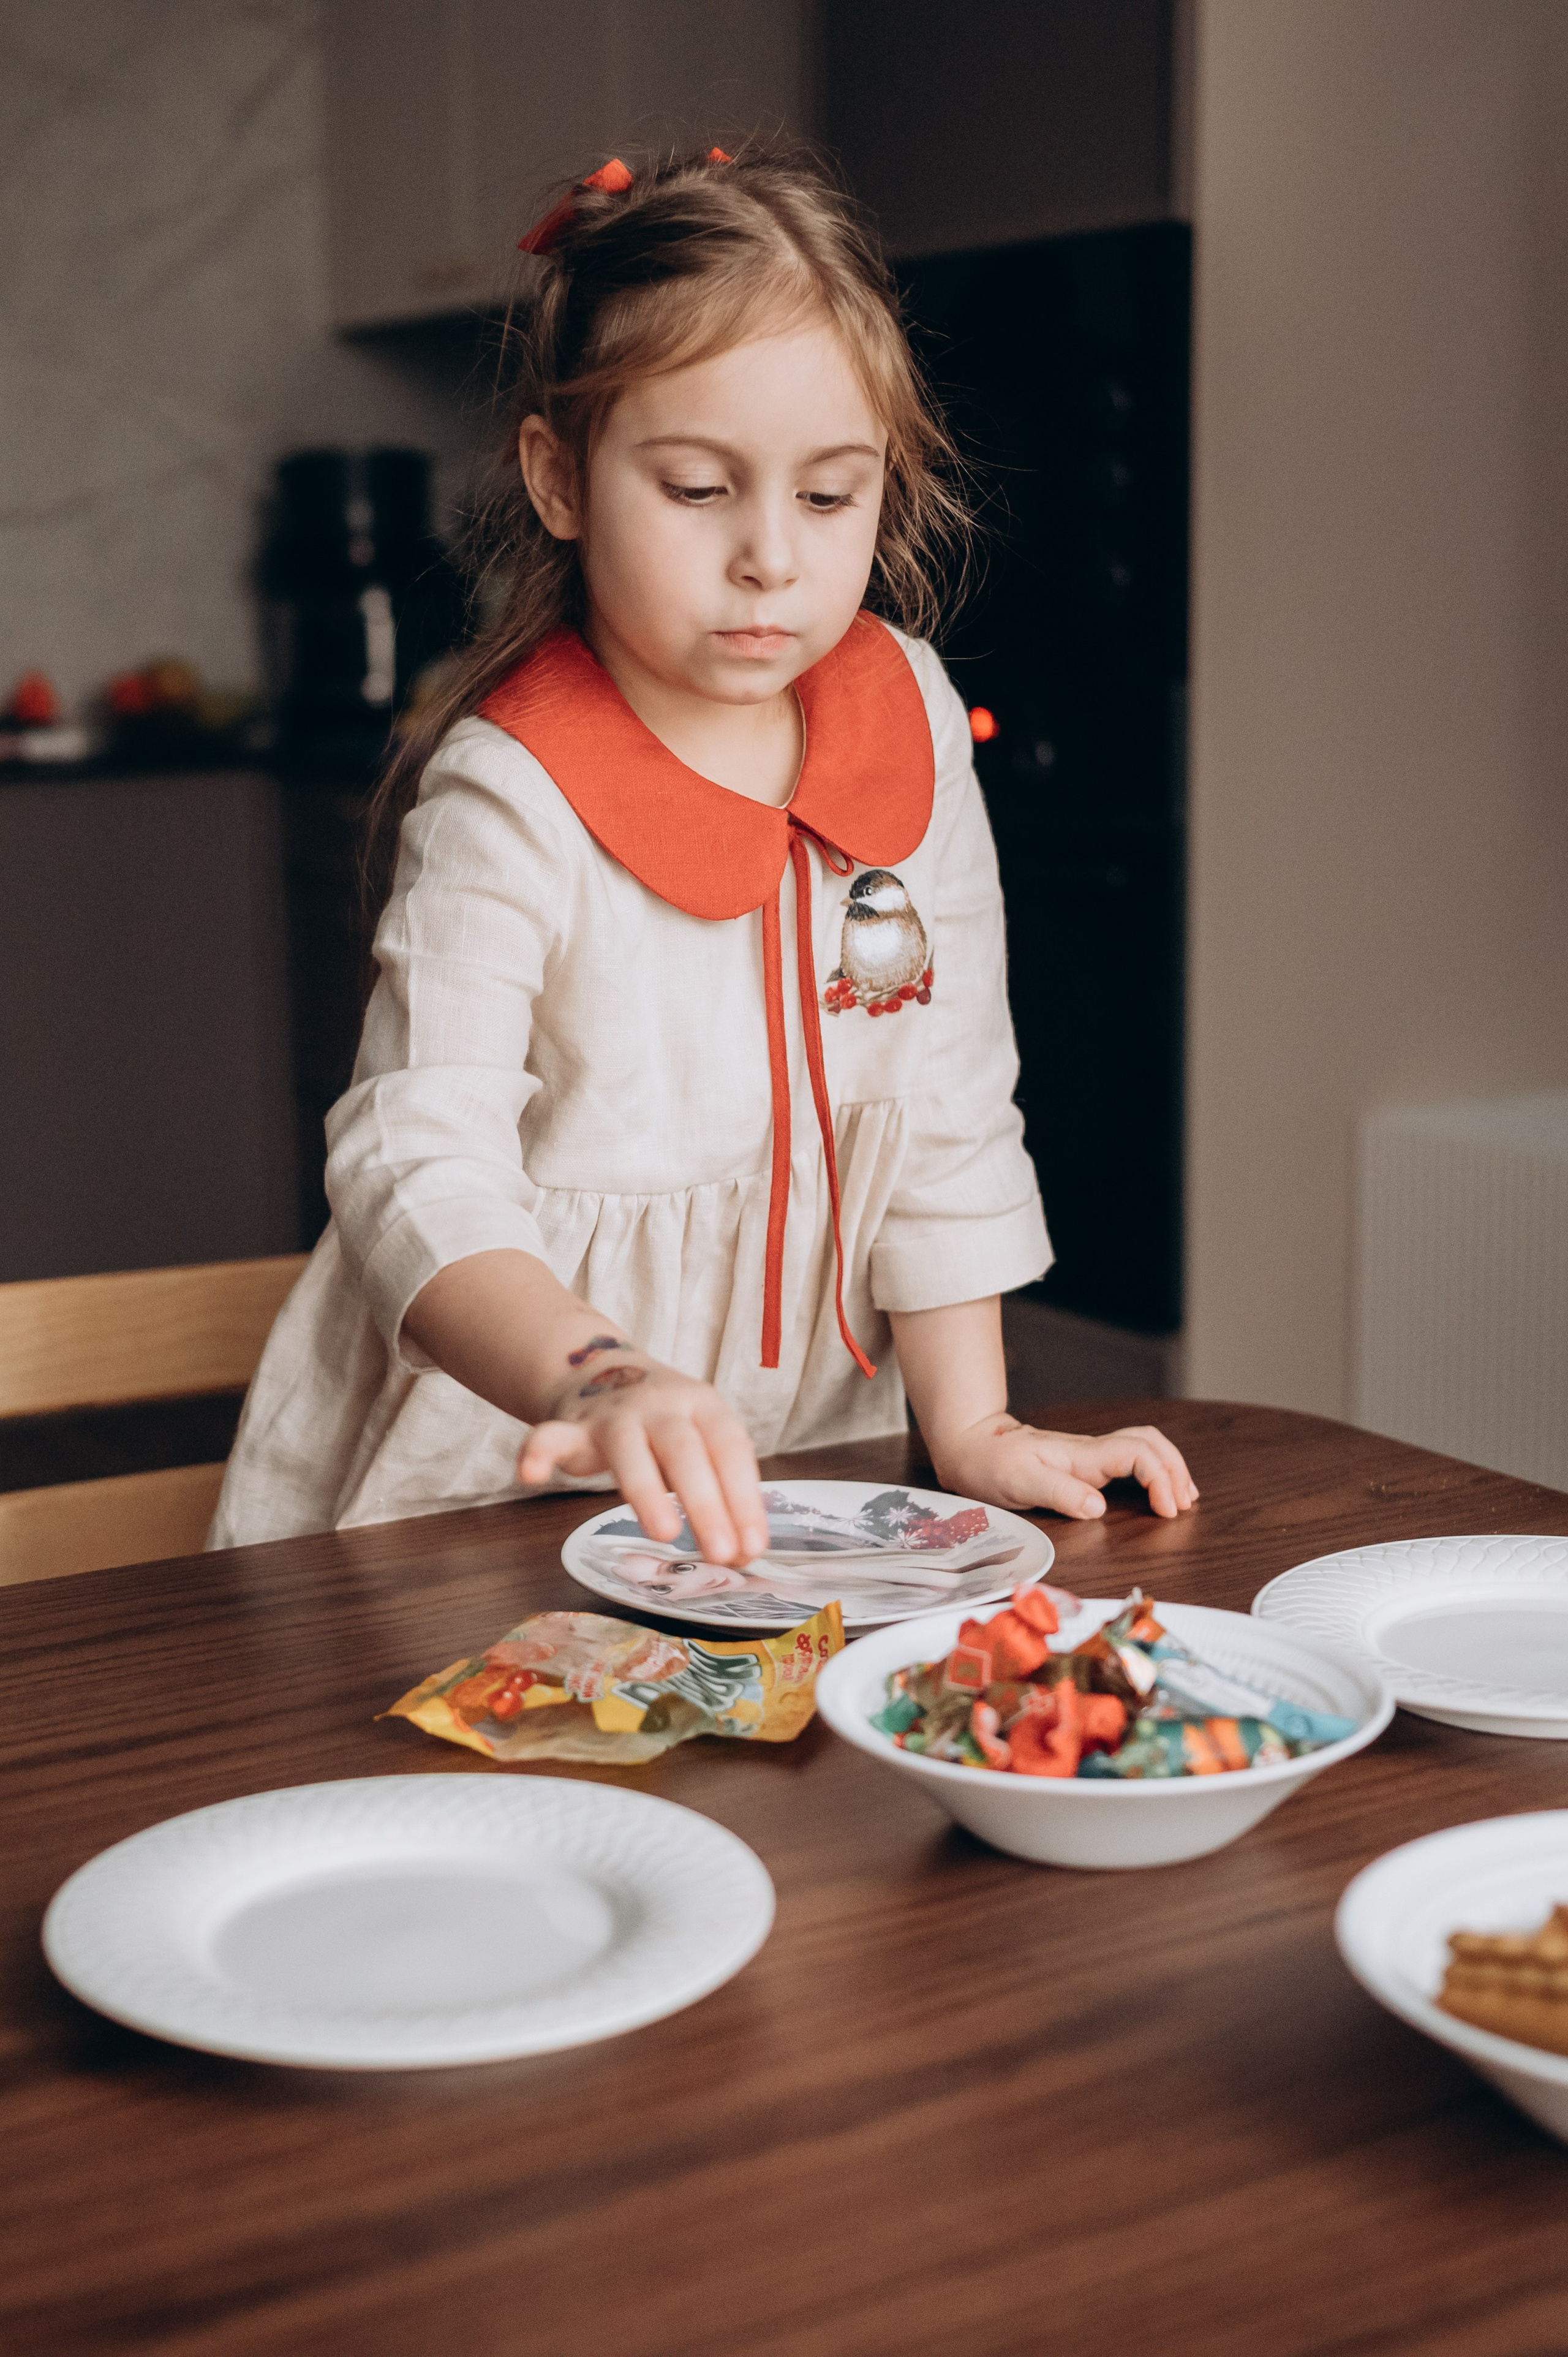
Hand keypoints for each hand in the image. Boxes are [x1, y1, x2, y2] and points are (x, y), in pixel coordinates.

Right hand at [517, 1352, 767, 1566]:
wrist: (602, 1372)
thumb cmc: (666, 1427)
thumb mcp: (702, 1442)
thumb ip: (719, 1489)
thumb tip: (744, 1553)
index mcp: (703, 1406)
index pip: (731, 1451)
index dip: (745, 1499)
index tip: (753, 1548)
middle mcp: (661, 1405)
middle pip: (686, 1452)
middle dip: (706, 1503)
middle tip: (721, 1553)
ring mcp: (614, 1415)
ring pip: (629, 1451)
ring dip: (647, 1492)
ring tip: (663, 1533)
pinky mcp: (572, 1427)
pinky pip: (550, 1437)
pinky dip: (537, 1453)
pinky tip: (528, 1475)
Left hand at [928, 1413, 1197, 1521]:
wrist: (971, 1446)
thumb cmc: (992, 1464)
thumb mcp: (1020, 1482)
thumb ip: (1060, 1493)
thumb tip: (1098, 1507)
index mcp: (1082, 1455)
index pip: (1137, 1454)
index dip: (1160, 1479)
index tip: (1168, 1511)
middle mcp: (1091, 1451)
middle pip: (1150, 1443)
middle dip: (1176, 1469)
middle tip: (1186, 1504)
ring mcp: (1090, 1456)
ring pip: (1144, 1446)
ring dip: (1169, 1467)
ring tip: (1185, 1497)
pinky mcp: (1085, 1465)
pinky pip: (1130, 1459)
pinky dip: (1152, 1470)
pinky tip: (1156, 1491)